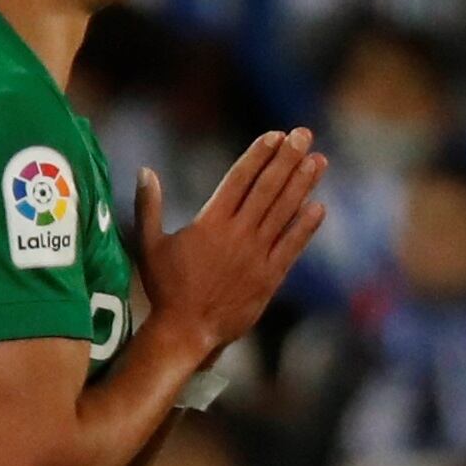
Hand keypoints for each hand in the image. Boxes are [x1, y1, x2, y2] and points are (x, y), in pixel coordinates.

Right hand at [135, 131, 326, 357]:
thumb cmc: (165, 288)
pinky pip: (292, 247)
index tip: (276, 135)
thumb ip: (148, 205)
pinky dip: (306, 227)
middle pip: (268, 188)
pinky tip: (319, 206)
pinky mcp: (270, 278)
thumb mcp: (149, 244)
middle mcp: (238, 234)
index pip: (240, 178)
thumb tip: (145, 171)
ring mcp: (257, 256)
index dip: (260, 155)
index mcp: (210, 222)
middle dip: (287, 159)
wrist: (187, 331)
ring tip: (318, 161)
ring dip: (302, 185)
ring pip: (284, 213)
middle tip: (305, 135)